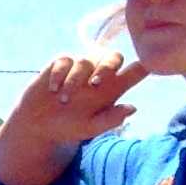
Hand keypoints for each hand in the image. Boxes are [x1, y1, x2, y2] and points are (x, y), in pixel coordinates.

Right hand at [10, 53, 148, 144]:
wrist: (38, 126)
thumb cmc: (68, 127)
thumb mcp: (90, 128)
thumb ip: (111, 119)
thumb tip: (133, 108)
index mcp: (113, 89)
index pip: (135, 72)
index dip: (144, 65)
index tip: (147, 65)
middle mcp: (99, 75)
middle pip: (114, 56)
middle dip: (108, 66)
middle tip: (96, 84)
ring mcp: (79, 68)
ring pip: (86, 61)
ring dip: (75, 81)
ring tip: (63, 100)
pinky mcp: (60, 65)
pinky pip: (65, 61)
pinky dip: (59, 75)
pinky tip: (53, 90)